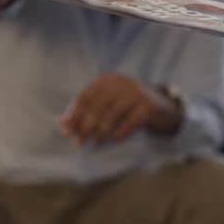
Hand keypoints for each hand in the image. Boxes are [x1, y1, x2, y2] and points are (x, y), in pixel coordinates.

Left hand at [60, 73, 181, 146]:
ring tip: (94, 144)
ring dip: (100, 132)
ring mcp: (136, 93)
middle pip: (96, 107)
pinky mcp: (149, 106)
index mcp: (107, 80)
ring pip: (111, 115)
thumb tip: (62, 124)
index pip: (85, 97)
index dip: (74, 115)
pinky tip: (113, 141)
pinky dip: (119, 133)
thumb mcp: (108, 103)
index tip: (67, 132)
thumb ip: (87, 110)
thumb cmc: (128, 106)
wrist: (162, 105)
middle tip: (78, 142)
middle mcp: (121, 83)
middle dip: (85, 126)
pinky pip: (129, 123)